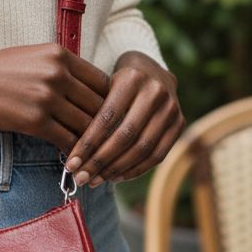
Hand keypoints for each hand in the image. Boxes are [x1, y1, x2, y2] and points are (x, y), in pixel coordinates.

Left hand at [63, 50, 185, 187]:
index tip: (71, 164)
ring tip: (96, 180)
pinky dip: (136, 170)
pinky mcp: (180, 124)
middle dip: (100, 161)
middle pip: (126, 136)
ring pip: (143, 149)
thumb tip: (74, 156)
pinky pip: (158, 155)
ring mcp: (171, 108)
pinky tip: (117, 177)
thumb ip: (91, 113)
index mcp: (132, 79)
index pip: (107, 118)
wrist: (152, 71)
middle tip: (81, 177)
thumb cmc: (117, 84)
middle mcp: (155, 92)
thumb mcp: (103, 86)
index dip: (88, 144)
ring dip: (116, 170)